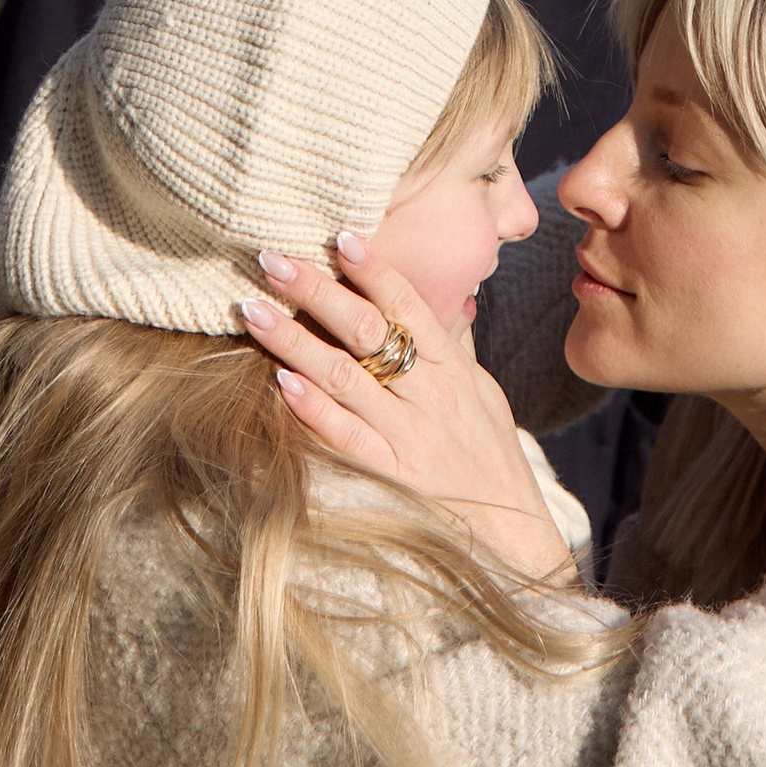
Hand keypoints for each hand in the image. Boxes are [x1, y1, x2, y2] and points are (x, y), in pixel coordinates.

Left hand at [238, 241, 577, 585]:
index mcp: (452, 367)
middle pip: (367, 331)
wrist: (512, 530)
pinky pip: (344, 436)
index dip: (374, 268)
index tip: (339, 236)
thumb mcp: (481, 390)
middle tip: (271, 260)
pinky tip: (279, 381)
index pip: (410, 305)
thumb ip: (453, 345)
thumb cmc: (491, 453)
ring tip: (253, 310)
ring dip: (293, 341)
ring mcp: (408, 436)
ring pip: (344, 377)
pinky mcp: (389, 475)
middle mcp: (430, 395)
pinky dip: (311, 408)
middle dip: (316, 291)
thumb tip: (438, 298)